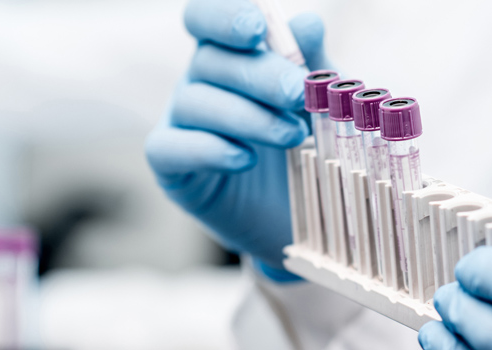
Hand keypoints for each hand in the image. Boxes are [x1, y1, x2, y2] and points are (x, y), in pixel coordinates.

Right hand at [145, 0, 331, 272]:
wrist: (303, 211)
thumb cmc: (309, 142)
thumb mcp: (320, 101)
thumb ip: (313, 63)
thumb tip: (308, 22)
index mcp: (231, 51)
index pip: (207, 15)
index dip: (225, 15)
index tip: (257, 30)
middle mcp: (199, 79)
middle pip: (210, 59)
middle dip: (258, 75)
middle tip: (297, 94)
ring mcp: (180, 120)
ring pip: (195, 102)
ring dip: (246, 116)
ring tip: (292, 136)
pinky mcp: (171, 166)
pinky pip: (171, 147)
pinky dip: (209, 150)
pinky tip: (245, 159)